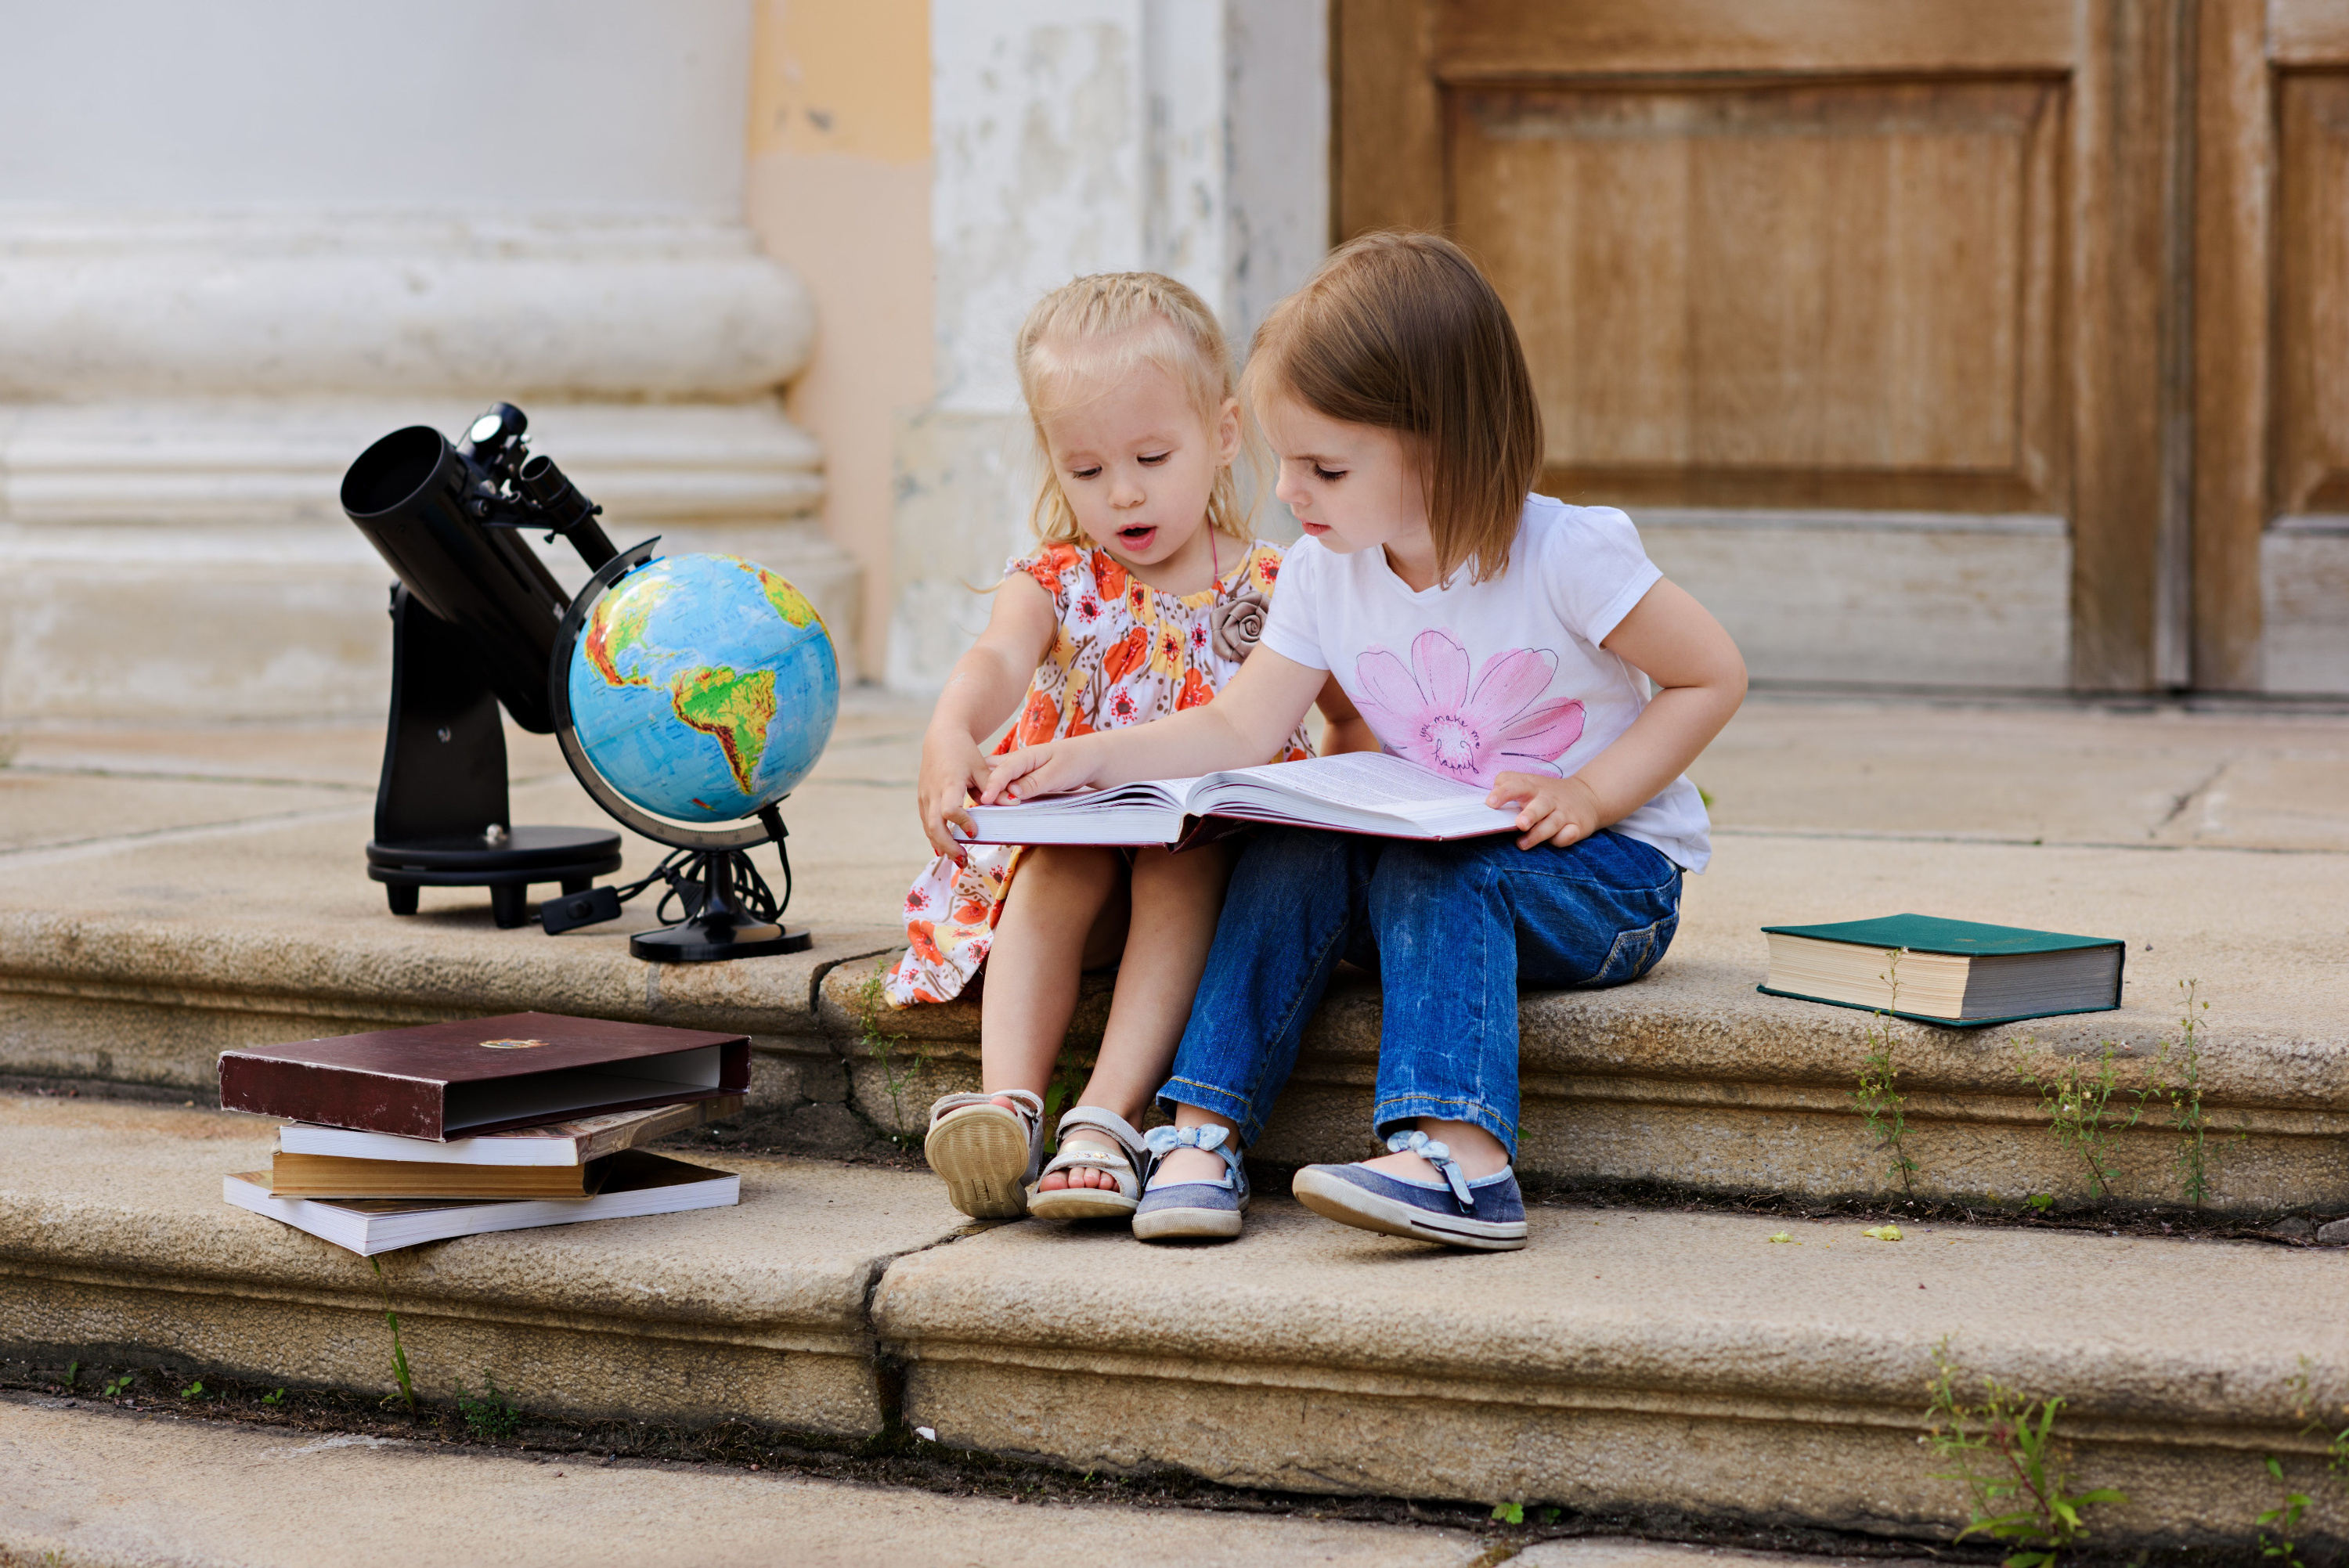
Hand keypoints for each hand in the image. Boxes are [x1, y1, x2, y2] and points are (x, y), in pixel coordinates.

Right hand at [916, 726, 990, 860]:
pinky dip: (935, 836)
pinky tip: (947, 848)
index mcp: (949, 783)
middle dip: (948, 846)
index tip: (975, 832)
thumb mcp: (982, 767)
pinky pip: (926, 822)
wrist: (941, 738)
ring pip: (928, 828)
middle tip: (964, 860)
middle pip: (934, 826)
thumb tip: (1014, 803)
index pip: (950, 810)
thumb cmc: (964, 752)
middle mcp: (933, 792)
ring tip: (959, 859)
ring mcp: (924, 797)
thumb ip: (995, 787)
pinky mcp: (922, 799)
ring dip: (941, 845)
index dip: (961, 823)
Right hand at [979, 736, 1102, 804]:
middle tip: (982, 805)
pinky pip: (1005, 786)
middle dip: (982, 786)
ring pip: (995, 778)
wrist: (1089, 758)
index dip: (992, 784)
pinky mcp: (1022, 780)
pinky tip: (995, 807)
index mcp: (1025, 756)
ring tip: (984, 808)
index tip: (985, 799)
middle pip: (990, 771)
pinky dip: (998, 795)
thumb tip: (1012, 793)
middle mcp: (1018, 762)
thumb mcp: (1057, 774)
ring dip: (988, 792)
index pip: (1003, 769)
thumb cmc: (1075, 762)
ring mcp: (1018, 771)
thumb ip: (1034, 782)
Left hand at [1487, 771, 1603, 849]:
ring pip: (1552, 823)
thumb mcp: (1529, 782)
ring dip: (1538, 834)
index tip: (1490, 803)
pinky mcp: (1577, 826)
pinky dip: (1563, 838)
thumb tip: (1489, 799)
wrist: (1589, 795)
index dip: (1503, 793)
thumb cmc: (1547, 793)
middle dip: (1530, 815)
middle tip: (1519, 824)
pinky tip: (1556, 839)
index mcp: (1533, 787)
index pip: (1517, 785)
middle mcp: (1549, 799)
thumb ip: (1507, 784)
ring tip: (1522, 844)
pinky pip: (1569, 835)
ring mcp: (1564, 813)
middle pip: (1540, 805)